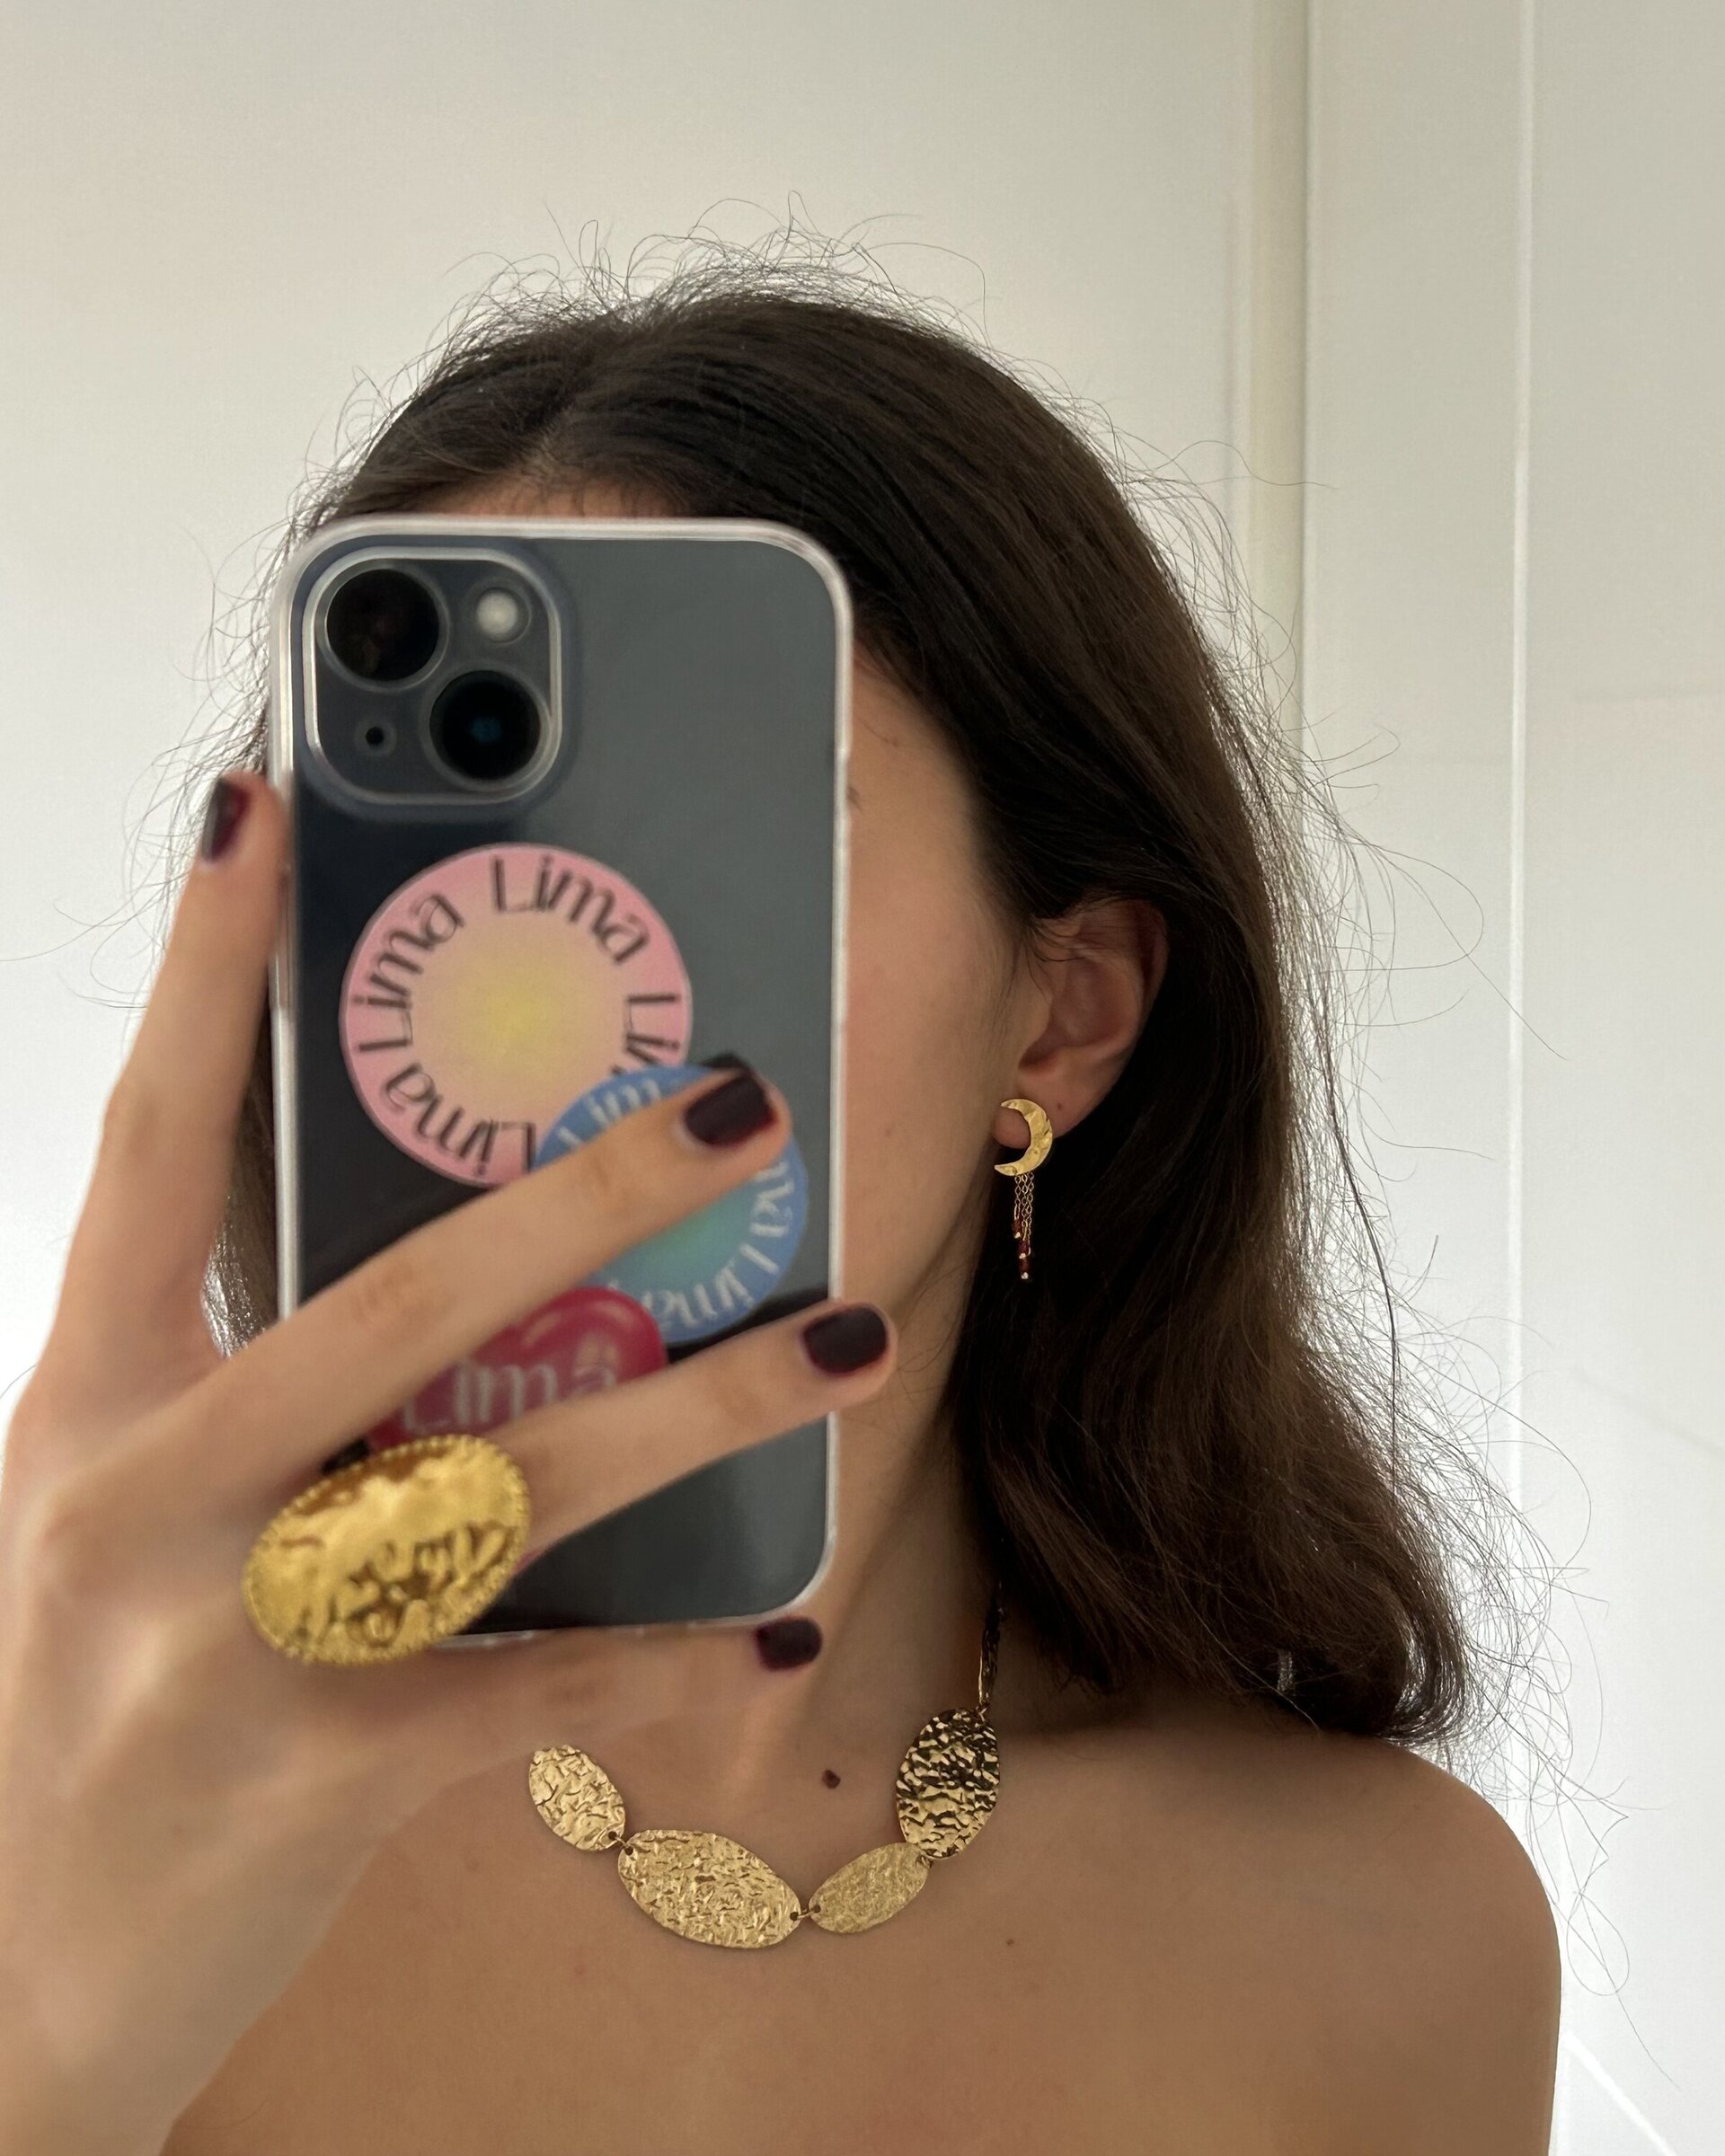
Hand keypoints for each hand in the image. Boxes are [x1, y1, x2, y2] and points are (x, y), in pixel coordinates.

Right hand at [0, 772, 894, 2155]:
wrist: (0, 1973)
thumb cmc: (92, 1686)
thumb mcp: (124, 1500)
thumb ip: (253, 1374)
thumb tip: (473, 1248)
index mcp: (85, 1392)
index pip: (144, 1140)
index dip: (200, 971)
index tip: (262, 804)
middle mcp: (138, 1494)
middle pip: (387, 1299)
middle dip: (579, 1189)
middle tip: (741, 1095)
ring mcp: (216, 1642)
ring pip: (500, 1484)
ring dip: (698, 1404)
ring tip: (850, 1334)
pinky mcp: (305, 1783)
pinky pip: (529, 1693)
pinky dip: (666, 1659)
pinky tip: (778, 1626)